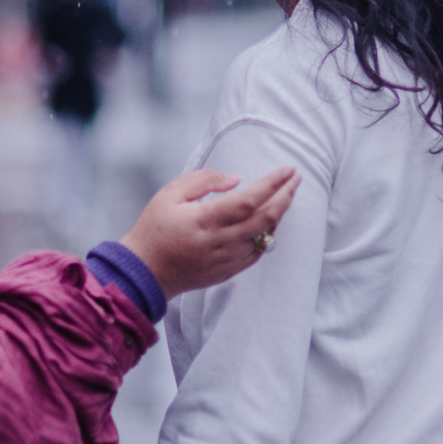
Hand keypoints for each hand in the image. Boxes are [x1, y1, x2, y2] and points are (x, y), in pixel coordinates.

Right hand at [118, 166, 300, 299]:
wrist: (146, 273)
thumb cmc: (154, 229)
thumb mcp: (169, 195)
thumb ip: (203, 181)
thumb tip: (236, 179)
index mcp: (206, 220)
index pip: (250, 199)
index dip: (273, 184)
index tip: (288, 170)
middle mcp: (222, 241)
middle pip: (267, 218)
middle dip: (287, 195)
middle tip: (296, 178)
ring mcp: (227, 259)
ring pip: (266, 235)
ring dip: (280, 214)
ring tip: (285, 195)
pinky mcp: (228, 271)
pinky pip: (258, 252)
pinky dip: (268, 235)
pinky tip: (269, 221)